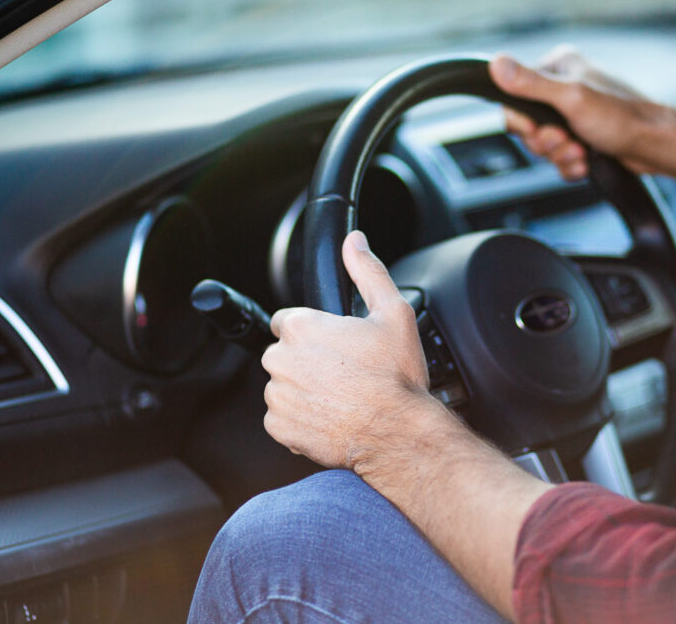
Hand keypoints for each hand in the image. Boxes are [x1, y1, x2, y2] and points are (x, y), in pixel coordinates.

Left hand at [261, 230, 436, 468]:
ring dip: (303, 389)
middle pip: (284, 353)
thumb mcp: (393, 313)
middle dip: (307, 360)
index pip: (288, 321)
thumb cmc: (396, 377)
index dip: (314, 332)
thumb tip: (355, 242)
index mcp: (302, 327)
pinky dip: (300, 418)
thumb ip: (368, 271)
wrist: (397, 433)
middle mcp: (281, 359)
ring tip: (340, 396)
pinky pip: (282, 418)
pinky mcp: (279, 427)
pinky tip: (330, 416)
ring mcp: (278, 395)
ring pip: (283, 385)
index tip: (335, 346)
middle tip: (343, 373)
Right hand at [489, 46, 664, 178]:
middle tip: (567, 140)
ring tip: (582, 152)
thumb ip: (531, 83)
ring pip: (543, 145)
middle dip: (547, 142)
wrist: (656, 146)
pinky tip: (586, 160)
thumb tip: (496, 64)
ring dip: (560, 155)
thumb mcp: (571, 97)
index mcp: (558, 67)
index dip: (522, 121)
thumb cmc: (623, 118)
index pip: (514, 95)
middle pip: (527, 125)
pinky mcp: (582, 136)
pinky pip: (559, 157)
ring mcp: (573, 114)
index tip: (539, 128)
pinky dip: (570, 164)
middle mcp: (564, 87)